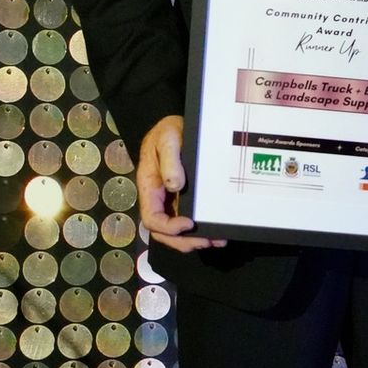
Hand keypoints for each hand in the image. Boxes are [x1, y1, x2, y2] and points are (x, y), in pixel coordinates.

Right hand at [136, 115, 225, 252]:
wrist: (176, 126)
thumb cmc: (168, 132)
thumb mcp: (168, 138)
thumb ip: (170, 160)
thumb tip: (175, 186)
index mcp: (149, 187)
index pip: (152, 218)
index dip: (169, 227)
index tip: (189, 223)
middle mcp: (158, 199)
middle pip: (164, 232)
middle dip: (183, 241)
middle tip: (206, 241)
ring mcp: (171, 201)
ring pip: (176, 231)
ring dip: (194, 240)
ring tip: (217, 240)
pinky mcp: (184, 199)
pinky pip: (188, 220)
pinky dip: (201, 229)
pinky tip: (217, 231)